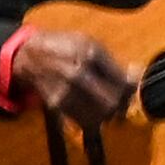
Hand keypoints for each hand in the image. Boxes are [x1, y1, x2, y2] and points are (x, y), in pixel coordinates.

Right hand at [6, 28, 138, 122]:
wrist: (28, 55)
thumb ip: (113, 62)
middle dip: (121, 106)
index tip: (131, 92)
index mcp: (90, 53)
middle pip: (113, 102)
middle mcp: (78, 73)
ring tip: (106, 109)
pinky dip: (91, 119)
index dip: (131, 91)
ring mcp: (67, 90)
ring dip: (107, 116)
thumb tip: (136, 77)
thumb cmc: (62, 46)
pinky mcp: (57, 105)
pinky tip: (91, 111)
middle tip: (121, 105)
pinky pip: (83, 120)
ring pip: (99, 115)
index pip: (122, 82)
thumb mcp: (89, 44)